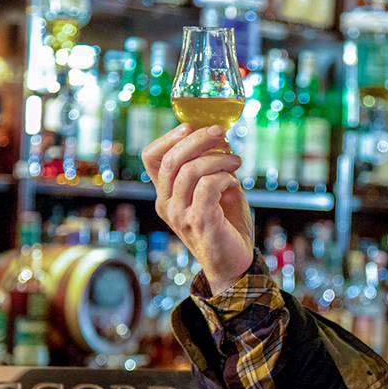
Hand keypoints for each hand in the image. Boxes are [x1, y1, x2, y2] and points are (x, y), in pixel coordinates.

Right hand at [142, 124, 253, 293]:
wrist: (236, 263)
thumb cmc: (227, 224)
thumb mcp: (217, 188)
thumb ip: (212, 165)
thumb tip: (217, 136)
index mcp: (166, 193)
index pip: (152, 157)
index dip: (170, 136)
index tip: (193, 125)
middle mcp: (166, 203)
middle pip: (171, 159)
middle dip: (198, 138)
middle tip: (221, 132)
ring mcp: (180, 215)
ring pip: (190, 170)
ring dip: (218, 159)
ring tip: (236, 161)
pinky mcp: (198, 222)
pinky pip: (207, 186)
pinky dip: (224, 178)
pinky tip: (234, 185)